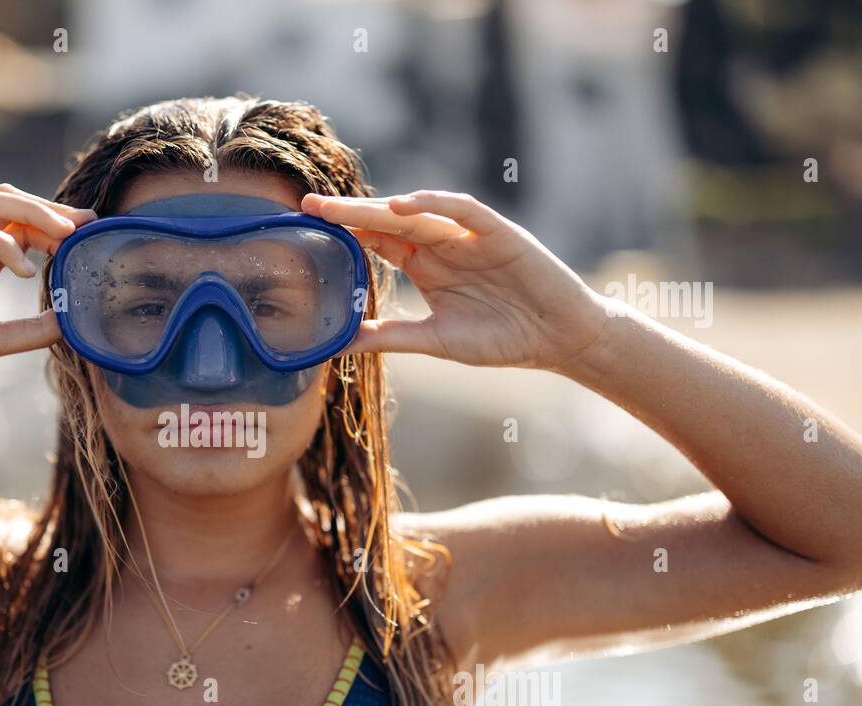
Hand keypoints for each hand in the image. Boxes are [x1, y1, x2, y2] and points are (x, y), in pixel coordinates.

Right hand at [0, 184, 95, 404]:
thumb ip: (28, 331)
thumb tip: (71, 323)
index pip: (19, 225)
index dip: (55, 225)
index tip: (90, 235)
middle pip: (7, 202)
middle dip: (50, 208)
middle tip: (86, 224)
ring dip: (29, 211)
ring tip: (63, 235)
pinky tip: (26, 268)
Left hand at [300, 191, 608, 370]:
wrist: (558, 339)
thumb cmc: (501, 339)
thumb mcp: (436, 341)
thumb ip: (392, 337)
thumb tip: (341, 343)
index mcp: (424, 266)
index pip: (376, 242)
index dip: (344, 234)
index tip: (305, 229)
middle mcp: (441, 245)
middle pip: (387, 222)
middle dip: (349, 213)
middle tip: (309, 204)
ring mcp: (468, 236)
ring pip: (418, 212)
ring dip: (381, 207)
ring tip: (344, 207)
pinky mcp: (498, 233)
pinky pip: (464, 211)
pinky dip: (436, 204)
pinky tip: (405, 205)